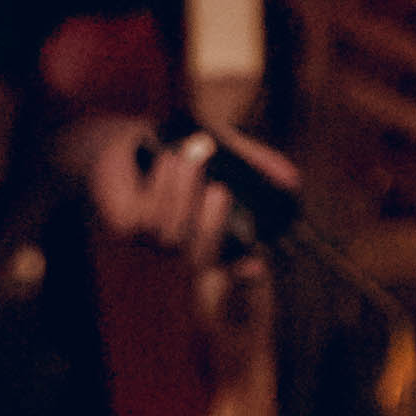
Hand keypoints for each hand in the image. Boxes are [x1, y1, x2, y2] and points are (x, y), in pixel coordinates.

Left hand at [69, 116, 290, 263]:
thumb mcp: (225, 153)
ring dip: (181, 193)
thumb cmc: (178, 151)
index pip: (229, 268)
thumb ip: (256, 166)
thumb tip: (292, 181)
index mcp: (206, 239)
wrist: (124, 141)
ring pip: (169, 234)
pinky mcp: (123, 226)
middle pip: (199, 257)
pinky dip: (160, 186)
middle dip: (209, 227)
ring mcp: (148, 241)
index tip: (256, 266)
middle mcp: (179, 247)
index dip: (243, 274)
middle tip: (220, 191)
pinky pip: (144, 217)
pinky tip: (169, 158)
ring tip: (192, 156)